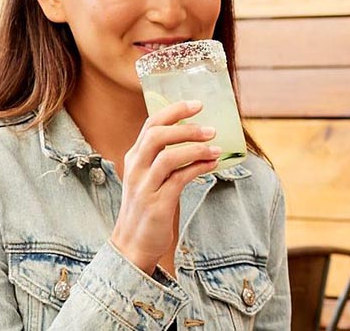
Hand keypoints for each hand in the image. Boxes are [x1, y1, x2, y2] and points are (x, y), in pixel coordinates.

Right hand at [110, 100, 218, 273]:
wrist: (133, 245)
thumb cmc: (148, 208)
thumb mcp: (150, 178)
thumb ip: (164, 158)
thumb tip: (196, 138)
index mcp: (135, 157)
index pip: (151, 124)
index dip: (174, 111)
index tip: (197, 104)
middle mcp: (136, 168)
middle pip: (156, 135)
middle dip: (186, 127)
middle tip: (211, 129)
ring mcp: (144, 186)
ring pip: (167, 156)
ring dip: (195, 149)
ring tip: (216, 149)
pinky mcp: (156, 204)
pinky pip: (179, 179)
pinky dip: (198, 168)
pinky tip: (212, 166)